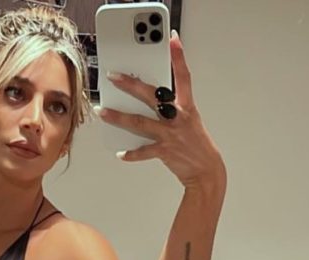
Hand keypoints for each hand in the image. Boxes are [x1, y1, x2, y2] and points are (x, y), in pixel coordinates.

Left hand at [97, 30, 225, 190]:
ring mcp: (170, 134)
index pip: (183, 77)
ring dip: (119, 117)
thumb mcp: (190, 120)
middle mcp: (178, 118)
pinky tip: (121, 152)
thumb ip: (172, 109)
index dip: (179, 57)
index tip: (172, 40)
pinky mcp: (165, 151)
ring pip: (140, 122)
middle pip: (152, 96)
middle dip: (131, 85)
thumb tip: (152, 100)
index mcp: (187, 107)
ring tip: (102, 111)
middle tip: (114, 77)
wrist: (206, 171)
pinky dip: (131, 153)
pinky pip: (144, 151)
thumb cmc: (197, 145)